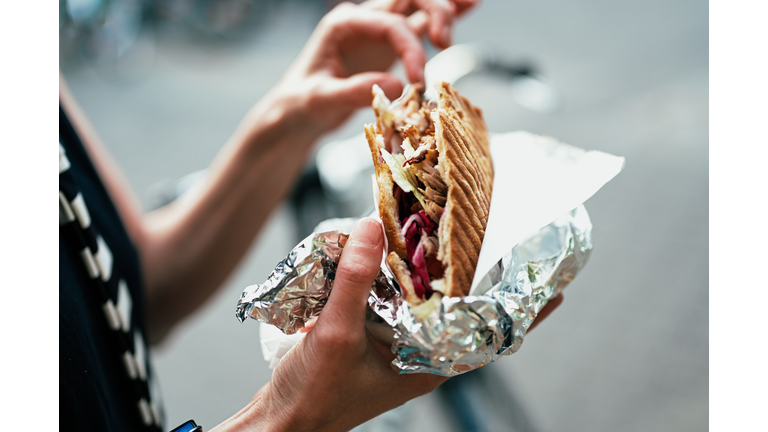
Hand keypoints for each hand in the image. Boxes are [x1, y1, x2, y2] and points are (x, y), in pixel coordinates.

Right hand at [213, 218, 445, 431]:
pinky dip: (366, 284)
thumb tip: (371, 226)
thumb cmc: (314, 395)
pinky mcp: (366, 343)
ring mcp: (390, 350)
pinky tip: (357, 263)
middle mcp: (415, 357)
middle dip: (418, 266)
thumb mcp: (336, 331)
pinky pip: (374, 305)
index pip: (460, 313)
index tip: (449, 239)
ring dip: (388, 271)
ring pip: (399, 299)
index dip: (457, 276)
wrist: (279, 420)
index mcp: (427, 365)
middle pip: (428, 300)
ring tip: (387, 237)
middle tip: (414, 227)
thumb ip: (354, 279)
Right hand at [213, 218, 563, 431]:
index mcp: (429, 365)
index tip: (557, 289)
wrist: (281, 421)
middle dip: (485, 281)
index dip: (524, 313)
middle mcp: (421, 355)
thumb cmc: (314, 394)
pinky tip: (397, 256)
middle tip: (503, 240)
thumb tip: (373, 224)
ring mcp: (399, 348)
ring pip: (432, 306)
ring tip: (456, 238)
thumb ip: (355, 280)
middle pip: (466, 315)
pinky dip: (403, 280)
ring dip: (442, 276)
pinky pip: (400, 304)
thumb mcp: (336, 334)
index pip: (491, 336)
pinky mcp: (374, 339)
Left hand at [266, 0, 479, 135]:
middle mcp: (363, 20)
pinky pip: (420, 22)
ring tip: (468, 12)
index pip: (389, 23)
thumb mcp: (319, 101)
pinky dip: (444, 14)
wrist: (298, 112)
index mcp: (343, 24)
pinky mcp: (389, 44)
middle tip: (445, 42)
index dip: (410, 47)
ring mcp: (378, 29)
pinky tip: (469, 6)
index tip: (419, 79)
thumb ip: (352, 92)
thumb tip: (396, 87)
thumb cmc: (301, 104)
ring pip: (417, 4)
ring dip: (443, 9)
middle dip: (434, 10)